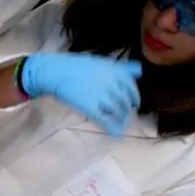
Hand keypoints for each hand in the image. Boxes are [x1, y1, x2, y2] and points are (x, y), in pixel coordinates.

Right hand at [20, 52, 142, 135]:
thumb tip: (139, 71)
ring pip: (117, 111)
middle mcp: (111, 83)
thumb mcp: (101, 62)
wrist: (55, 72)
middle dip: (126, 110)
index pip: (131, 87)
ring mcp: (101, 96)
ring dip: (120, 120)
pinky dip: (112, 128)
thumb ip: (121, 68)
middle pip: (124, 101)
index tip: (133, 104)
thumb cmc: (75, 66)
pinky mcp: (91, 107)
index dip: (134, 97)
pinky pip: (105, 119)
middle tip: (125, 116)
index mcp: (114, 70)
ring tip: (119, 124)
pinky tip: (115, 134)